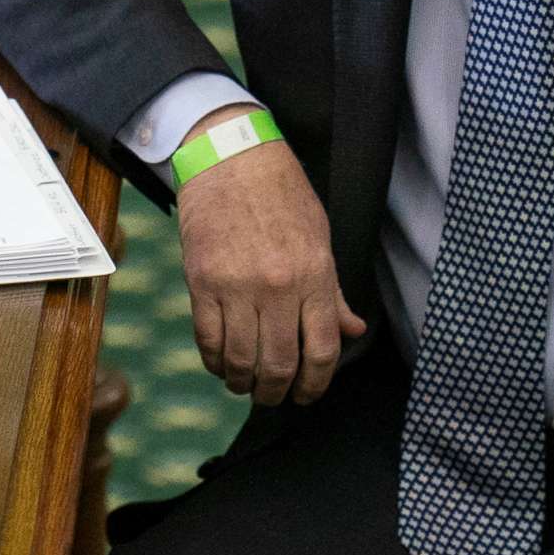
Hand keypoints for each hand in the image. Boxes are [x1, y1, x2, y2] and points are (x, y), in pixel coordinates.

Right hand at [176, 105, 366, 405]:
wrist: (232, 158)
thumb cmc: (282, 195)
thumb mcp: (320, 238)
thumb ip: (333, 291)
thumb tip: (352, 330)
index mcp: (314, 275)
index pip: (321, 350)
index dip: (315, 384)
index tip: (307, 394)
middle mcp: (278, 285)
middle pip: (279, 364)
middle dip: (277, 391)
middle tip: (273, 396)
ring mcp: (236, 285)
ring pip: (240, 359)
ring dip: (243, 383)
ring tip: (246, 385)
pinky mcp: (201, 281)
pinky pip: (208, 339)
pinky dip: (215, 361)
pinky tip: (222, 364)